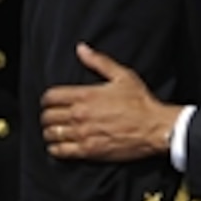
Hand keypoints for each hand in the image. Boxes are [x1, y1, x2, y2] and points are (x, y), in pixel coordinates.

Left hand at [41, 42, 181, 160]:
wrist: (154, 128)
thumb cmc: (141, 102)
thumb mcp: (122, 75)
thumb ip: (99, 61)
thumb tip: (81, 49)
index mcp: (85, 95)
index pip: (51, 97)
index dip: (46, 99)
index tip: (50, 102)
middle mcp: (80, 115)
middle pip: (48, 116)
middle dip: (47, 116)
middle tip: (51, 117)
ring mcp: (83, 134)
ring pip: (51, 134)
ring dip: (50, 132)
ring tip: (54, 132)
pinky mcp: (88, 151)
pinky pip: (61, 151)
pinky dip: (55, 149)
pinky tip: (58, 146)